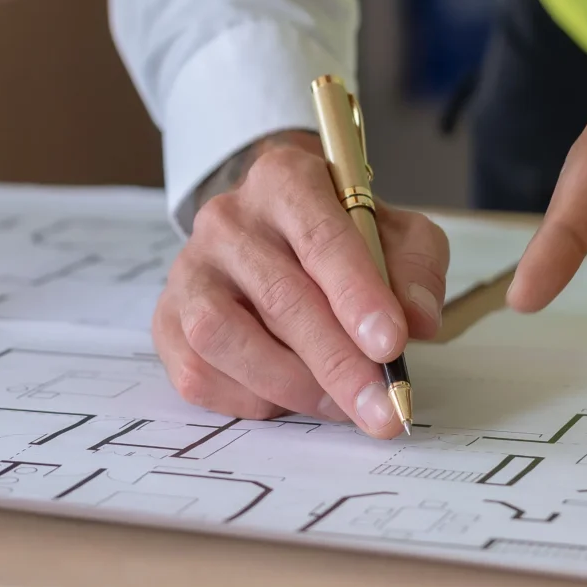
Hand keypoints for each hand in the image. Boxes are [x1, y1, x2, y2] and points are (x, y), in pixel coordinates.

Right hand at [154, 133, 446, 438]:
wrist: (272, 235)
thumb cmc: (340, 238)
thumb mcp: (396, 235)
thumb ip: (415, 269)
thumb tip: (419, 319)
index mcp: (285, 180)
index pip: (320, 237)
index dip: (357, 294)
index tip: (392, 343)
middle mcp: (226, 219)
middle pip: (279, 296)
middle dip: (337, 361)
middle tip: (381, 406)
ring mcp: (189, 270)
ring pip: (223, 336)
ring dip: (290, 383)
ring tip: (339, 405)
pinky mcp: (167, 320)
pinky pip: (198, 373)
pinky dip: (249, 398)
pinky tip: (289, 398)